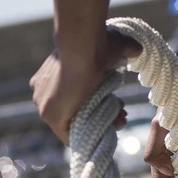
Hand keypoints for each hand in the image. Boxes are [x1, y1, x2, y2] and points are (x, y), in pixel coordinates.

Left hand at [30, 28, 140, 144]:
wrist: (82, 47)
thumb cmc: (95, 43)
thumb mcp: (109, 46)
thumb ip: (122, 50)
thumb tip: (136, 49)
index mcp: (48, 77)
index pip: (71, 98)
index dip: (94, 103)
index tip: (116, 101)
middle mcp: (41, 92)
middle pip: (73, 113)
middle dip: (99, 115)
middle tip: (122, 112)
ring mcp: (42, 104)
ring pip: (74, 123)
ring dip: (100, 124)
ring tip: (121, 119)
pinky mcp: (49, 114)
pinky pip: (69, 134)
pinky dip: (89, 135)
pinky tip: (111, 129)